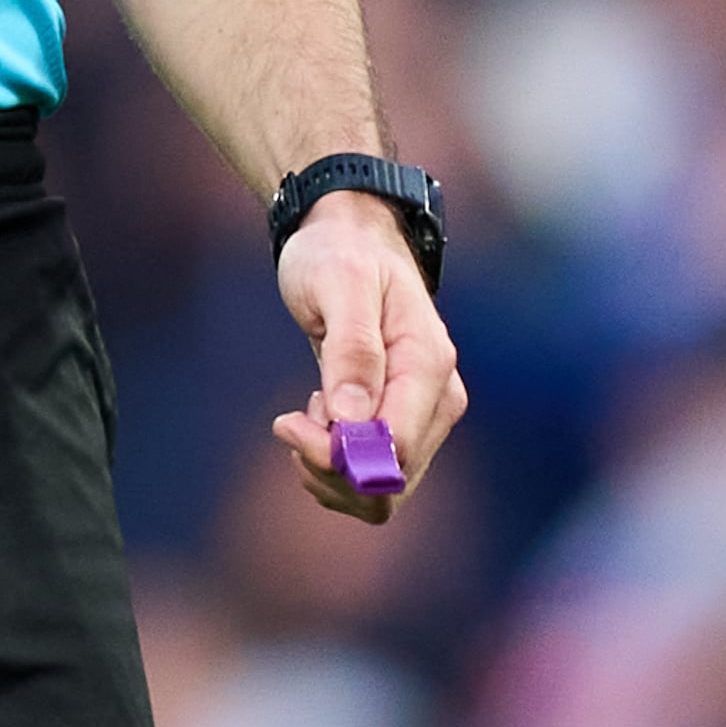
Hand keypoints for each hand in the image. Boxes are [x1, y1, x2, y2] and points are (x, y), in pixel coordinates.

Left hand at [270, 189, 463, 524]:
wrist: (350, 238)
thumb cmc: (340, 254)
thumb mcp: (338, 285)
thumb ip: (351, 349)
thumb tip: (354, 421)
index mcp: (428, 364)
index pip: (394, 448)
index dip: (339, 456)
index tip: (289, 424)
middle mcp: (438, 397)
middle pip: (391, 480)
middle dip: (330, 467)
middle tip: (287, 423)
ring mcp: (424, 414)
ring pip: (383, 489)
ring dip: (330, 469)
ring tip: (301, 416)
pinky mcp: (405, 423)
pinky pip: (374, 476)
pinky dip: (336, 462)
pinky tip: (318, 416)